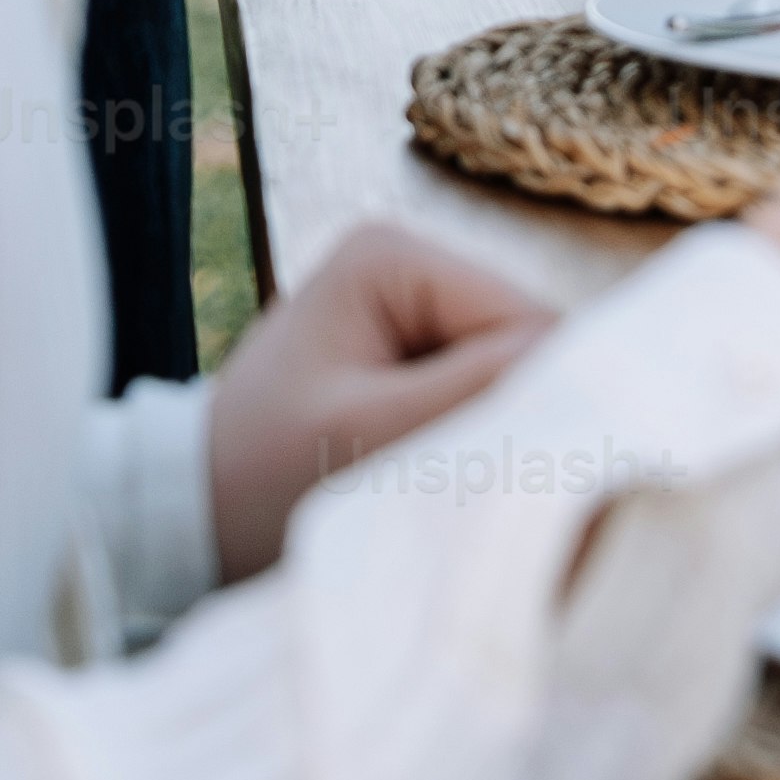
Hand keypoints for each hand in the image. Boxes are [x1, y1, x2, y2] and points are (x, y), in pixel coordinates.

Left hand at [207, 217, 555, 580]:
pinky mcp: (414, 354)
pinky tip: (437, 480)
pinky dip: (471, 443)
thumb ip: (478, 392)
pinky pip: (482, 396)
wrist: (185, 524)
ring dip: (492, 437)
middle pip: (525, 346)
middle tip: (474, 494)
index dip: (530, 401)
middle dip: (510, 419)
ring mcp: (414, 308)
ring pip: (512, 376)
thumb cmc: (257, 481)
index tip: (508, 476)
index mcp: (393, 255)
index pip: (526, 322)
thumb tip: (594, 366)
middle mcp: (412, 261)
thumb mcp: (366, 438)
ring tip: (444, 491)